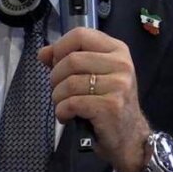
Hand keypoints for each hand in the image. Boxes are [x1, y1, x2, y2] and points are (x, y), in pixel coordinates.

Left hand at [40, 28, 151, 171]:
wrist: (129, 136)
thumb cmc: (108, 102)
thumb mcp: (93, 75)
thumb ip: (68, 60)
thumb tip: (43, 53)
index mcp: (117, 49)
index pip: (80, 35)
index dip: (60, 47)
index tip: (55, 63)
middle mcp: (121, 64)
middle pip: (72, 60)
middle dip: (55, 77)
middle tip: (59, 91)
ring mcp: (118, 85)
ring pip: (70, 83)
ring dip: (57, 97)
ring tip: (63, 105)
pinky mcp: (111, 106)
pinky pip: (73, 103)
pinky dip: (62, 111)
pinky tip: (67, 116)